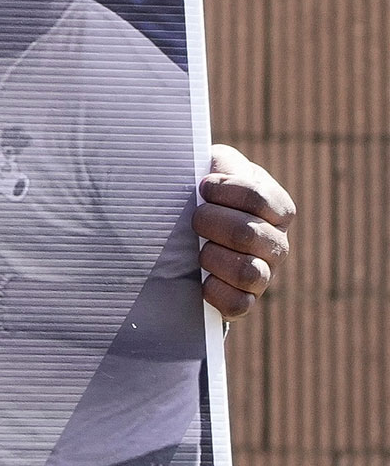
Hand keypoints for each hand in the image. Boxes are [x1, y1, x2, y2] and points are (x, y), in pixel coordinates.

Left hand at [195, 144, 294, 320]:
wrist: (189, 229)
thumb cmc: (203, 193)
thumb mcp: (213, 166)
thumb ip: (217, 162)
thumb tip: (206, 170)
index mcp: (276, 208)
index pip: (258, 198)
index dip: (224, 191)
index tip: (202, 187)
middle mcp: (277, 243)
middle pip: (248, 234)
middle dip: (210, 222)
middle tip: (194, 218)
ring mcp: (265, 273)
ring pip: (247, 272)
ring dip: (212, 257)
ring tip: (197, 248)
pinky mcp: (246, 299)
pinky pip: (239, 304)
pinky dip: (215, 292)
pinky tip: (200, 278)